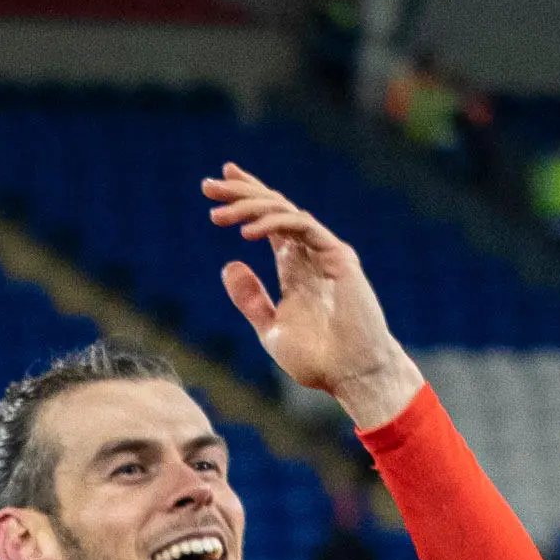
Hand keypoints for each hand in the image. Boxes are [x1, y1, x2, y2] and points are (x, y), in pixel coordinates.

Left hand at [208, 164, 426, 430]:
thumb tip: (228, 265)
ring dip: (250, 207)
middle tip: (208, 185)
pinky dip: (274, 224)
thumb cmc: (318, 359)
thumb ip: (250, 299)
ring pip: (285, 212)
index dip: (244, 199)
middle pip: (273, 208)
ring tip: (218, 214)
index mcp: (293, 267)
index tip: (214, 185)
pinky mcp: (338, 256)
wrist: (352, 375)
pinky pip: (303, 227)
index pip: (267, 222)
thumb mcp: (270, 329)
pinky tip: (246, 232)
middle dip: (240, 192)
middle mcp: (309, 253)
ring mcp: (325, 252)